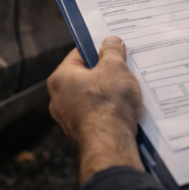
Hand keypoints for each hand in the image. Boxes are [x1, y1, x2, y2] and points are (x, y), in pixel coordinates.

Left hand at [47, 36, 142, 183]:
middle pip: (86, 76)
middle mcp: (59, 99)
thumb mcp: (115, 68)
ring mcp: (70, 119)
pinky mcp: (83, 134)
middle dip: (106, 72)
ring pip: (93, 97)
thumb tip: (110, 42)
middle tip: (125, 68)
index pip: (79, 54)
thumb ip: (112, 51)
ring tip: (129, 89)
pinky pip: (98, 115)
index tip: (114, 48)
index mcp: (60, 78)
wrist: (110, 147)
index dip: (99, 48)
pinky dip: (111, 110)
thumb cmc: (108, 105)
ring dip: (110, 92)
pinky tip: (126, 109)